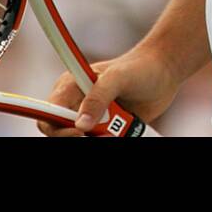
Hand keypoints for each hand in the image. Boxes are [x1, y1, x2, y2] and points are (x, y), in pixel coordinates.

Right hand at [37, 44, 182, 137]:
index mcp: (68, 87)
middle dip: (81, 138)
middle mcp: (75, 104)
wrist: (163, 74)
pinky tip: (125, 128)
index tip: (81, 132)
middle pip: (62, 134)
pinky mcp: (105, 130)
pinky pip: (99, 143)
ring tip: (122, 124)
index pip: (47, 114)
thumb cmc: (139, 68)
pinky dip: (109, 141)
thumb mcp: (117, 78)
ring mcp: (91, 119)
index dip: (57, 129)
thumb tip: (81, 125)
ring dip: (101, 139)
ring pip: (83, 140)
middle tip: (106, 133)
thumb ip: (98, 97)